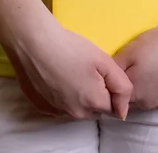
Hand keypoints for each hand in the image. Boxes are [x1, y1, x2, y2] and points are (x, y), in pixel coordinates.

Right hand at [3, 19, 132, 119]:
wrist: (34, 43)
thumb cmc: (71, 48)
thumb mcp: (105, 62)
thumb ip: (122, 88)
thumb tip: (123, 112)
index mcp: (93, 103)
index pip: (112, 107)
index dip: (110, 90)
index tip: (100, 73)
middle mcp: (75, 114)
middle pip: (93, 109)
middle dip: (94, 95)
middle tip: (85, 70)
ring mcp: (56, 112)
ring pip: (75, 108)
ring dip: (77, 96)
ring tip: (68, 71)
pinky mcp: (40, 106)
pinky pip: (58, 105)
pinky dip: (59, 95)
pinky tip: (54, 77)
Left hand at [113, 18, 157, 109]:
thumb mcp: (131, 49)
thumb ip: (115, 67)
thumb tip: (106, 79)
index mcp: (133, 93)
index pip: (116, 96)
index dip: (116, 84)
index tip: (122, 71)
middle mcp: (148, 104)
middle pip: (134, 98)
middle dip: (133, 85)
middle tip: (140, 65)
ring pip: (151, 98)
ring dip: (150, 88)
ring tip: (157, 67)